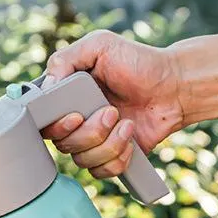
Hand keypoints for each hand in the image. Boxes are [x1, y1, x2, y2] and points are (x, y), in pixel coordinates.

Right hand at [41, 30, 184, 178]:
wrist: (174, 85)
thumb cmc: (138, 62)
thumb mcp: (100, 45)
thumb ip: (66, 58)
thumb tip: (48, 84)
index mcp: (65, 99)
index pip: (43, 124)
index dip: (55, 126)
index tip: (76, 116)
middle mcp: (75, 123)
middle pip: (63, 145)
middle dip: (90, 132)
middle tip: (112, 112)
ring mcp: (92, 142)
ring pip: (83, 160)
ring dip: (108, 143)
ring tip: (127, 123)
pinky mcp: (111, 156)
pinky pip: (102, 171)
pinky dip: (118, 158)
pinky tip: (130, 138)